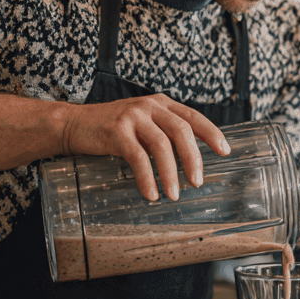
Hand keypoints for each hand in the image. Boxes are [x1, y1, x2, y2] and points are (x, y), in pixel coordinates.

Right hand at [57, 93, 228, 200]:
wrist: (74, 124)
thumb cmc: (112, 129)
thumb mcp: (143, 123)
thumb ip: (164, 132)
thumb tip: (191, 159)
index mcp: (161, 104)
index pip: (193, 117)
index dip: (212, 133)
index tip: (225, 151)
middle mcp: (150, 106)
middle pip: (181, 131)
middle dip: (193, 159)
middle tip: (198, 182)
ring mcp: (132, 117)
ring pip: (161, 145)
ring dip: (171, 173)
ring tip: (174, 194)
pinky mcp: (116, 131)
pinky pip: (138, 157)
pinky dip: (147, 177)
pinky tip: (151, 193)